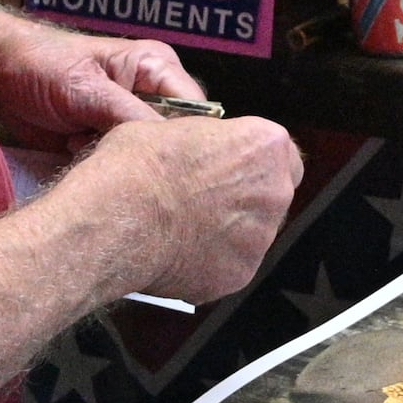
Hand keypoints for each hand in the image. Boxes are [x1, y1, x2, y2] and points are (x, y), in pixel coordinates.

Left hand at [0, 2, 202, 146]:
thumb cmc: (39, 65)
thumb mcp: (85, 88)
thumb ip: (129, 115)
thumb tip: (166, 147)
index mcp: (156, 66)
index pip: (195, 110)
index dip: (189, 139)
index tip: (169, 164)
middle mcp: (150, 92)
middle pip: (174, 136)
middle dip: (148, 151)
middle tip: (113, 152)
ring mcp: (128, 118)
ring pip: (146, 153)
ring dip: (120, 158)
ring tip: (84, 143)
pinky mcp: (106, 139)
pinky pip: (120, 162)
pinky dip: (102, 164)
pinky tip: (76, 151)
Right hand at [86, 110, 301, 304]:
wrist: (119, 217)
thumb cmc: (138, 168)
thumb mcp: (169, 129)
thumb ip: (201, 143)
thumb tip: (194, 150)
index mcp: (264, 145)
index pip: (283, 156)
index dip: (255, 164)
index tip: (235, 168)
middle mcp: (273, 192)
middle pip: (272, 197)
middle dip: (243, 200)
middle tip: (204, 201)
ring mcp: (259, 237)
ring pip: (252, 234)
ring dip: (227, 233)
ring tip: (184, 228)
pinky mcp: (239, 274)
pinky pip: (230, 266)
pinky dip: (210, 263)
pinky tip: (178, 253)